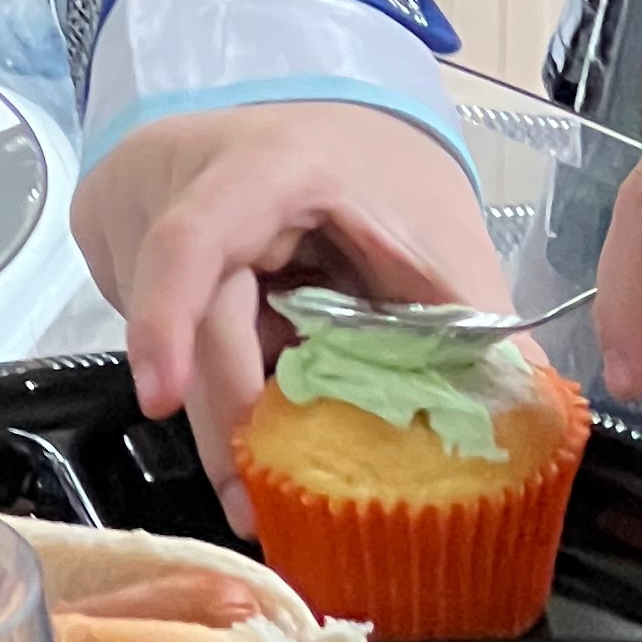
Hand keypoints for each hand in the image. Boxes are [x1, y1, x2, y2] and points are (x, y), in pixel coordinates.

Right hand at [71, 103, 513, 528]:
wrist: (334, 131)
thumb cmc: (386, 177)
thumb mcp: (442, 241)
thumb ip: (474, 327)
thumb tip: (515, 417)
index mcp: (271, 163)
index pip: (194, 239)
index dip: (170, 321)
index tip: (162, 399)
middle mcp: (190, 176)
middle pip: (189, 315)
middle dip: (225, 420)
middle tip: (254, 509)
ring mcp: (145, 205)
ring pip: (172, 334)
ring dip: (226, 401)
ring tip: (268, 471)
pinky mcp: (127, 239)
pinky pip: (167, 326)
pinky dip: (215, 371)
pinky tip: (255, 387)